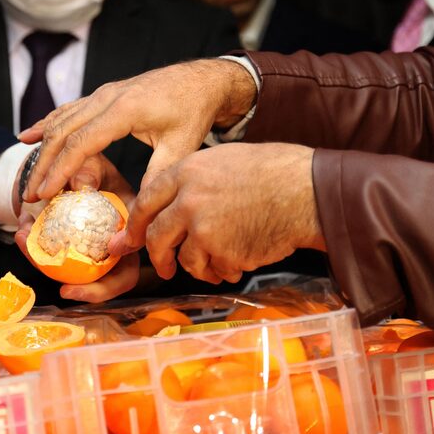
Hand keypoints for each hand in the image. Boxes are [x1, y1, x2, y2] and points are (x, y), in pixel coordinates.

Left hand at [14, 154, 139, 301]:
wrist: (61, 165)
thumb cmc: (85, 164)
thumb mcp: (89, 162)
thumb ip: (89, 171)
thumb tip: (85, 187)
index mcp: (129, 220)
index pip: (134, 248)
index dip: (124, 265)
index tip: (108, 261)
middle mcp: (116, 239)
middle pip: (117, 277)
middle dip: (94, 291)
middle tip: (66, 291)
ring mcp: (93, 250)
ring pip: (81, 275)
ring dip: (51, 269)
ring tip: (27, 244)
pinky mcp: (69, 251)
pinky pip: (54, 261)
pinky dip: (35, 252)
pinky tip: (22, 235)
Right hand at [18, 58, 255, 200]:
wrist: (202, 80)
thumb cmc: (193, 111)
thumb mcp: (181, 146)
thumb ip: (157, 176)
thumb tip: (141, 211)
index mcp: (124, 110)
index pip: (81, 143)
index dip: (59, 170)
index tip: (44, 194)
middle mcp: (106, 97)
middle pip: (62, 132)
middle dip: (43, 165)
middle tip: (30, 195)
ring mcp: (102, 94)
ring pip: (61, 120)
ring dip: (42, 148)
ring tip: (29, 178)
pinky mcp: (103, 95)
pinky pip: (67, 110)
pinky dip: (46, 124)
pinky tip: (28, 136)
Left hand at [109, 143, 325, 283]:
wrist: (305, 190)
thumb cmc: (271, 172)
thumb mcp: (221, 161)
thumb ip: (190, 183)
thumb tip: (166, 209)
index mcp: (186, 172)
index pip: (145, 202)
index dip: (135, 225)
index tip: (129, 240)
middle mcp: (189, 199)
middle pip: (157, 237)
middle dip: (159, 257)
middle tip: (165, 267)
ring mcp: (204, 227)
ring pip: (186, 260)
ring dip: (199, 267)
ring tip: (218, 263)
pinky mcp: (223, 251)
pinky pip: (214, 270)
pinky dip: (224, 271)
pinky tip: (239, 260)